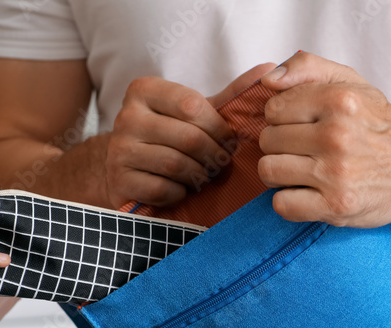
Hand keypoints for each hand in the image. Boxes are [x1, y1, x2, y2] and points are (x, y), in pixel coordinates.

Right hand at [106, 63, 276, 208]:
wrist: (124, 165)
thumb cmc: (169, 135)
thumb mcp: (195, 112)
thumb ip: (231, 94)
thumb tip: (271, 71)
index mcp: (144, 90)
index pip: (192, 105)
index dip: (218, 128)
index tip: (229, 140)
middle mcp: (127, 116)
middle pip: (188, 138)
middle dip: (214, 155)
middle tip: (223, 163)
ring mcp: (119, 149)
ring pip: (176, 165)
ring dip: (200, 175)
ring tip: (206, 175)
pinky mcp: (120, 180)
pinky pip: (163, 189)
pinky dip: (181, 192)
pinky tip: (183, 188)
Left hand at [259, 52, 390, 227]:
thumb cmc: (382, 128)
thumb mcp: (353, 84)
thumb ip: (308, 68)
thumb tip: (268, 80)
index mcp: (339, 100)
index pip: (274, 108)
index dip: (283, 119)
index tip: (303, 127)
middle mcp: (337, 135)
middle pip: (269, 140)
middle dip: (282, 146)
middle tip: (306, 152)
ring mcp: (335, 174)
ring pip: (269, 171)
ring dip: (281, 174)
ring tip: (304, 172)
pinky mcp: (336, 206)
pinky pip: (282, 204)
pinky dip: (290, 201)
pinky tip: (308, 194)